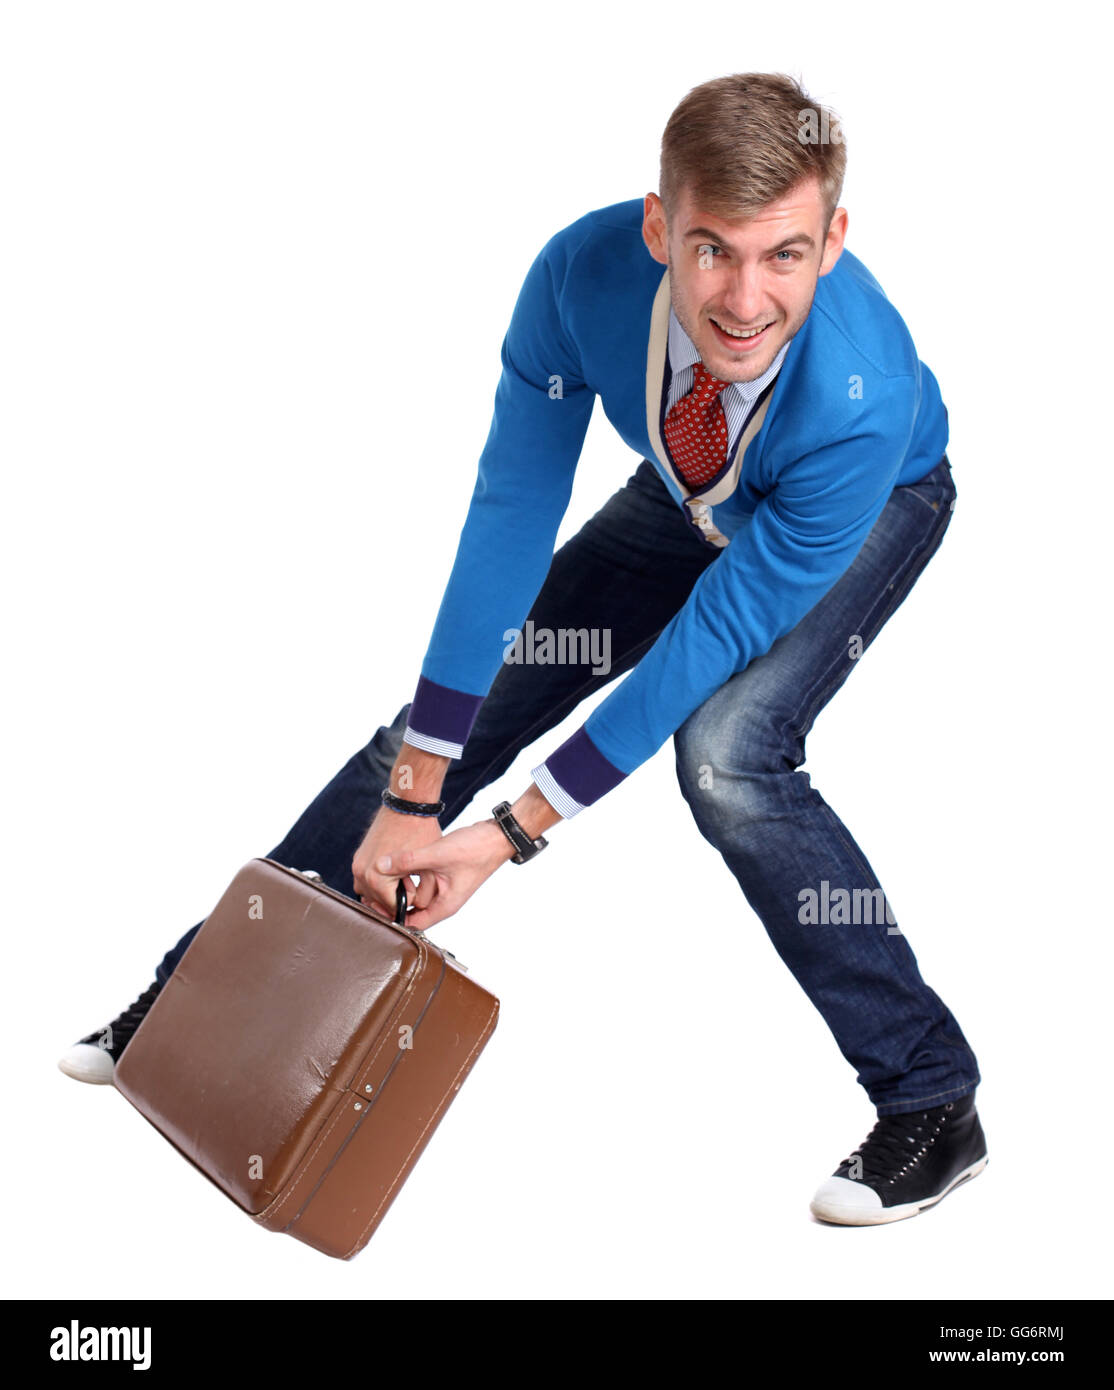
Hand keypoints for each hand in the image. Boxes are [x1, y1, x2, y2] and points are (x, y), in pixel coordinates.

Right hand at [352, 806, 442, 920]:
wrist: (408, 804)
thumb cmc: (421, 833)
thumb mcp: (427, 867)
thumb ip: (422, 893)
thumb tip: (419, 913)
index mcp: (377, 879)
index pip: (392, 909)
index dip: (409, 903)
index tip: (417, 889)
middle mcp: (362, 874)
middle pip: (379, 903)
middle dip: (396, 899)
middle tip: (412, 885)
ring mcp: (357, 865)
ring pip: (370, 893)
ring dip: (386, 893)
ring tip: (404, 880)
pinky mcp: (358, 857)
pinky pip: (366, 880)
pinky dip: (379, 882)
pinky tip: (396, 874)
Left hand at [377, 818, 515, 931]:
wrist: (497, 836)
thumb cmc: (476, 849)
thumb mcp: (438, 854)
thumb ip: (408, 860)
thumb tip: (381, 866)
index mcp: (444, 906)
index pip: (411, 924)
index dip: (391, 918)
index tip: (372, 906)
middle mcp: (443, 901)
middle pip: (410, 911)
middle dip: (391, 903)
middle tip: (369, 892)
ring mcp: (443, 888)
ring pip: (413, 894)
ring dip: (398, 887)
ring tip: (378, 878)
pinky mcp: (442, 875)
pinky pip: (419, 880)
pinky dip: (408, 875)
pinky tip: (395, 865)